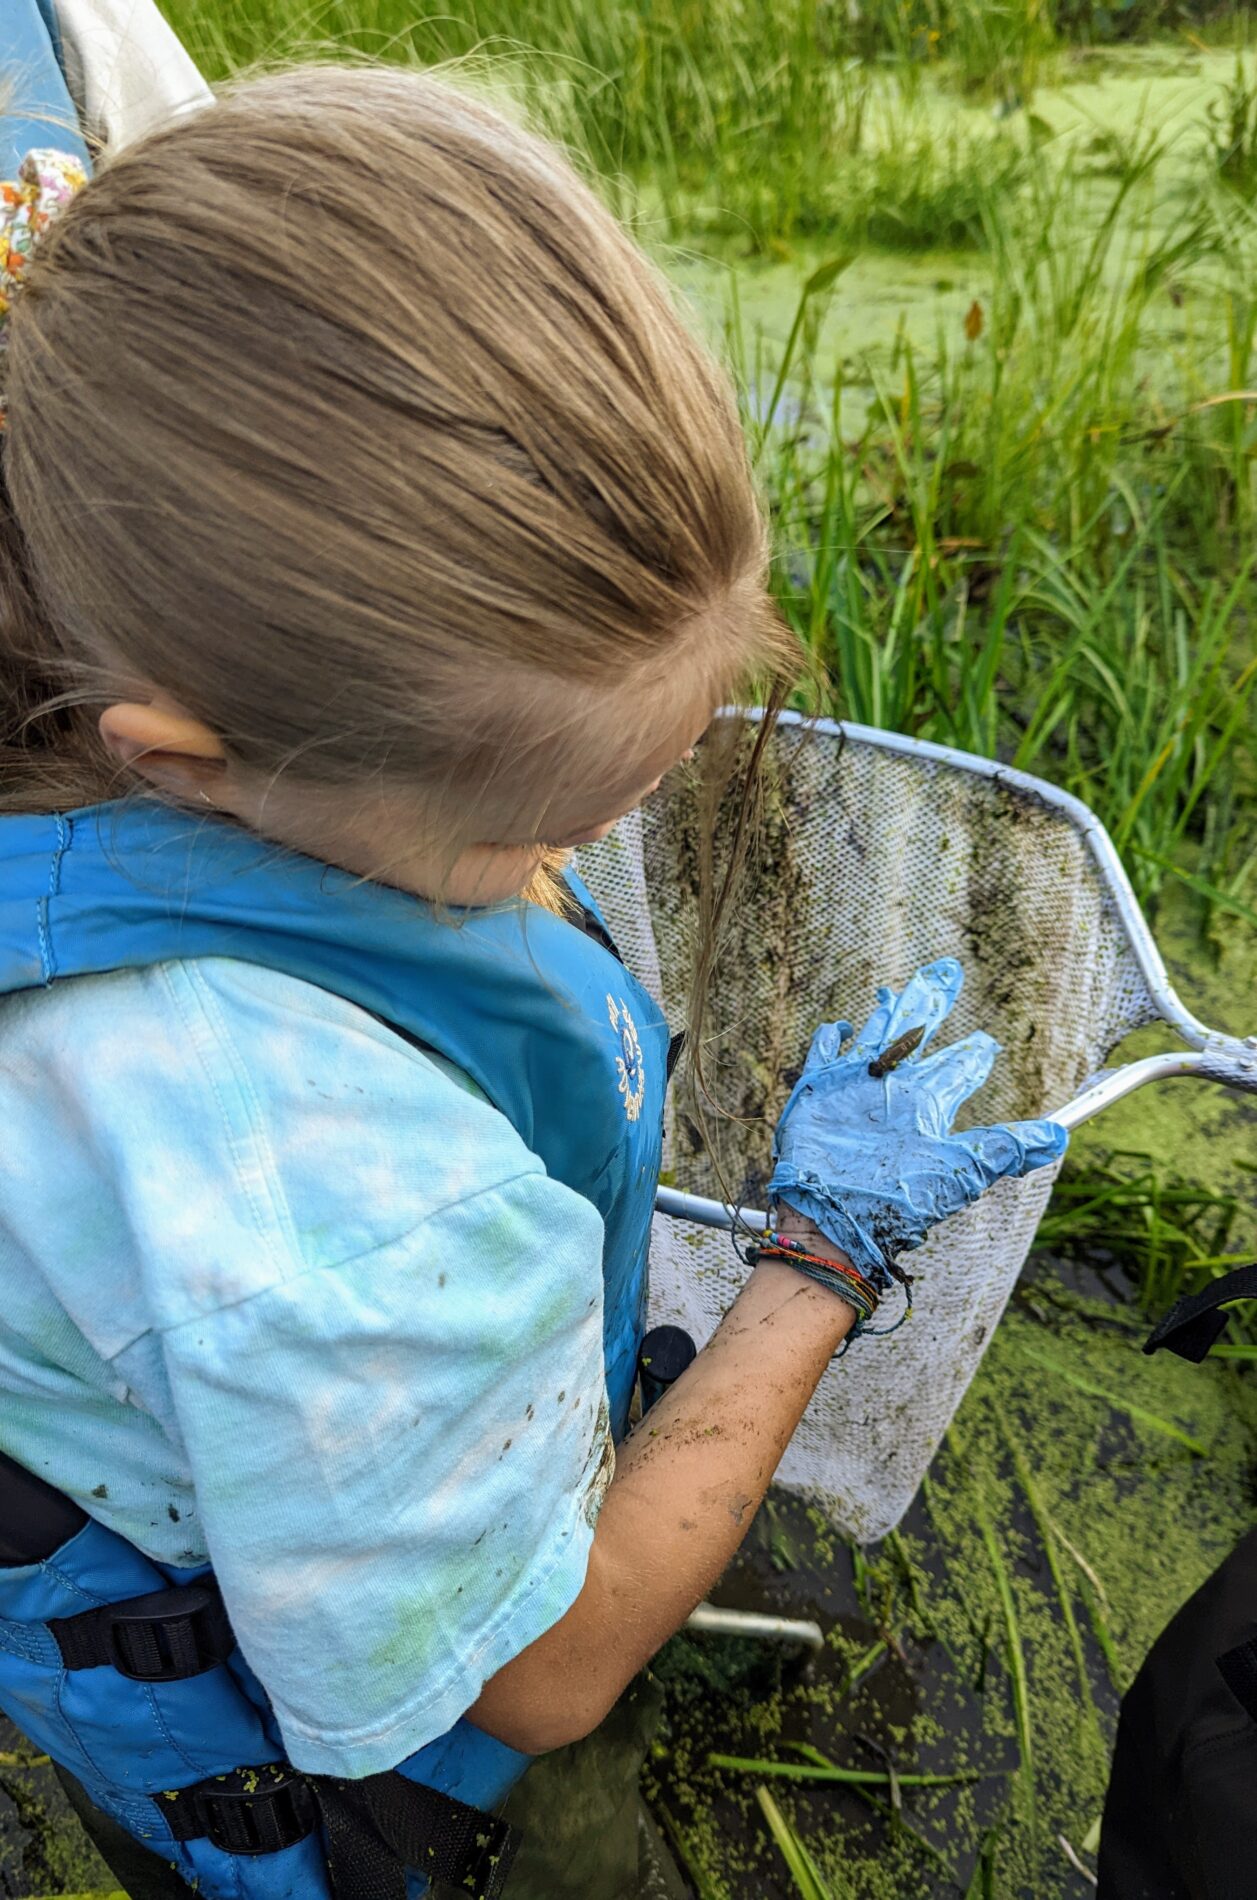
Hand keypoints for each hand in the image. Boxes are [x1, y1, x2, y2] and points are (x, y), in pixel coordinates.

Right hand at [766, 958, 1066, 1289]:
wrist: (836, 1217)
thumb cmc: (899, 1200)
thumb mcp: (963, 1169)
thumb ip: (1008, 1147)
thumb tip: (1062, 1135)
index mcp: (928, 1105)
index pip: (957, 1069)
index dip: (974, 1054)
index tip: (988, 1042)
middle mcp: (895, 1091)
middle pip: (918, 1034)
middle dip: (934, 1002)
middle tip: (949, 969)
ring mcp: (856, 1087)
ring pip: (875, 1036)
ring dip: (887, 1011)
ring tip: (896, 988)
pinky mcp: (819, 1091)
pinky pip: (824, 1055)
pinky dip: (831, 1038)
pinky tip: (842, 1026)